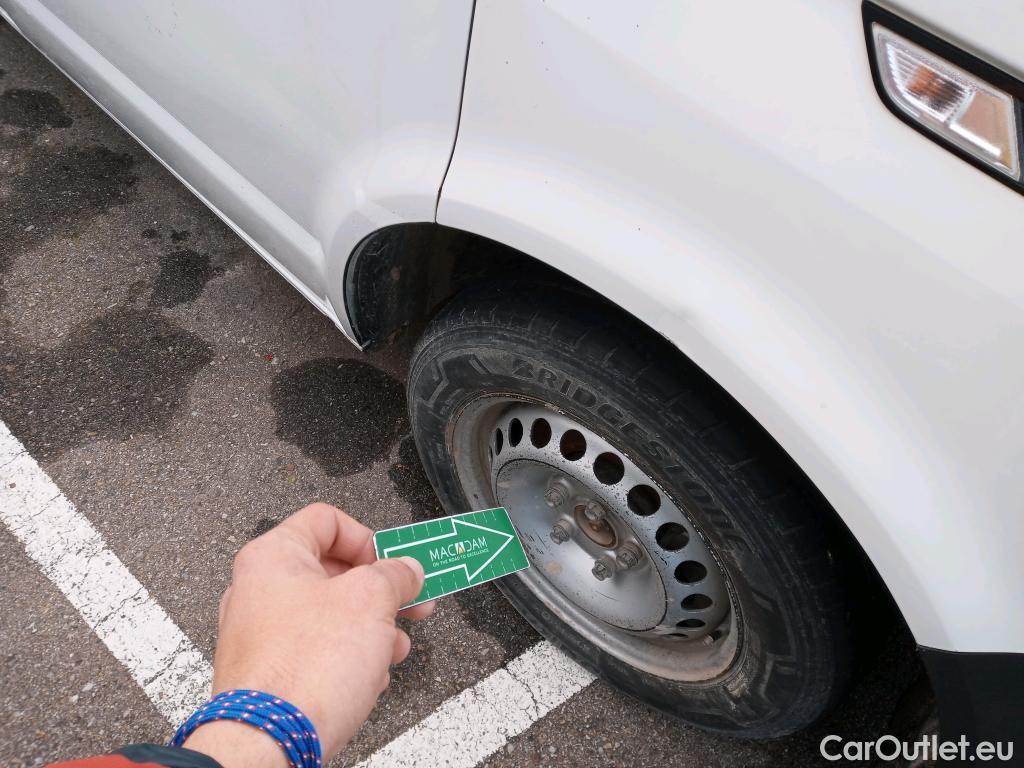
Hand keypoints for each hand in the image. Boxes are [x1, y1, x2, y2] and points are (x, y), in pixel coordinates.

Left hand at [183, 503, 433, 767]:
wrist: (270, 741)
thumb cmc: (305, 668)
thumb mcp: (371, 601)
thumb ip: (396, 575)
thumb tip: (407, 570)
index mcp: (273, 556)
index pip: (327, 520)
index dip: (368, 538)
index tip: (393, 563)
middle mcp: (257, 589)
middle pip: (331, 570)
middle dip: (379, 590)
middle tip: (410, 602)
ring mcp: (258, 633)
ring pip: (327, 614)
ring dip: (369, 628)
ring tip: (393, 648)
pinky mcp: (266, 672)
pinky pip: (314, 651)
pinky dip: (345, 657)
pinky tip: (367, 677)